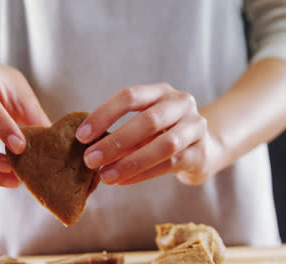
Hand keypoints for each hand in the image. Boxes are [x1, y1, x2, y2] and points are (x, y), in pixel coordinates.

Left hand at [76, 83, 225, 185]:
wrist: (204, 149)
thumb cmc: (163, 134)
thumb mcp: (144, 126)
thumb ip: (122, 133)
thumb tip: (89, 148)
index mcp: (161, 92)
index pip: (130, 96)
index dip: (103, 115)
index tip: (81, 136)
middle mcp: (181, 104)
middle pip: (149, 120)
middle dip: (116, 141)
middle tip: (90, 159)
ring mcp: (195, 127)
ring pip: (163, 145)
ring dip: (130, 162)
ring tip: (105, 176)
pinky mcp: (200, 152)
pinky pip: (170, 164)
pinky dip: (143, 174)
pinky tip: (123, 181)